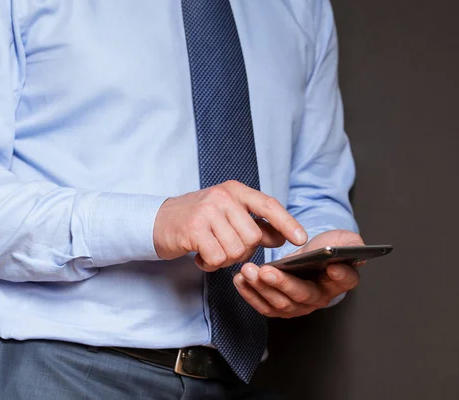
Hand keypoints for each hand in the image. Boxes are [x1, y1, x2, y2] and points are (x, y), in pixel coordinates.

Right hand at [153, 180, 307, 270]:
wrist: (158, 221)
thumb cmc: (197, 219)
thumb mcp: (228, 214)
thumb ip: (255, 224)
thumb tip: (283, 236)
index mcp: (235, 190)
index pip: (268, 205)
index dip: (287, 223)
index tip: (301, 239)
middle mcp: (222, 196)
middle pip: (252, 237)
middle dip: (243, 251)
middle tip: (225, 248)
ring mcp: (207, 211)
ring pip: (235, 250)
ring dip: (224, 259)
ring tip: (210, 250)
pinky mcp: (193, 229)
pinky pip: (216, 258)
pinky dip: (210, 264)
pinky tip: (200, 256)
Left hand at [233, 229, 363, 317]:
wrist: (306, 256)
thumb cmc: (325, 247)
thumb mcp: (343, 240)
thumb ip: (352, 244)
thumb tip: (353, 251)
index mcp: (339, 280)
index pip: (346, 281)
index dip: (341, 275)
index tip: (332, 266)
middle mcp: (320, 298)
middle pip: (302, 295)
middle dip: (282, 283)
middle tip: (265, 270)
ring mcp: (298, 306)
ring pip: (279, 303)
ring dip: (261, 288)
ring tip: (248, 271)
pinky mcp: (279, 307)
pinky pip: (263, 305)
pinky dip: (250, 293)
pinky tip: (240, 279)